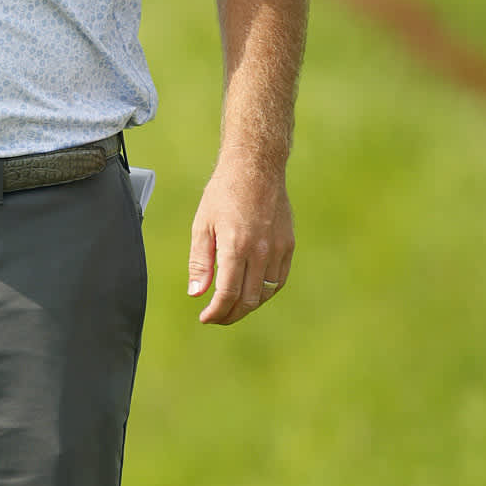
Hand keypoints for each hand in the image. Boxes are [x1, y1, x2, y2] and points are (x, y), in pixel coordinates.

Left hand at [187, 154, 293, 324]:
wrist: (256, 168)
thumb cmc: (224, 193)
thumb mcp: (202, 225)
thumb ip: (199, 262)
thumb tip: (197, 293)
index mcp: (235, 245)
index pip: (228, 293)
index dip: (216, 312)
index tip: (206, 318)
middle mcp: (260, 250)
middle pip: (248, 299)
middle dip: (230, 314)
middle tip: (216, 317)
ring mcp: (278, 248)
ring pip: (265, 293)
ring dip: (247, 306)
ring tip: (231, 307)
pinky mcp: (288, 245)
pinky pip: (279, 280)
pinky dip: (265, 292)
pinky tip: (252, 292)